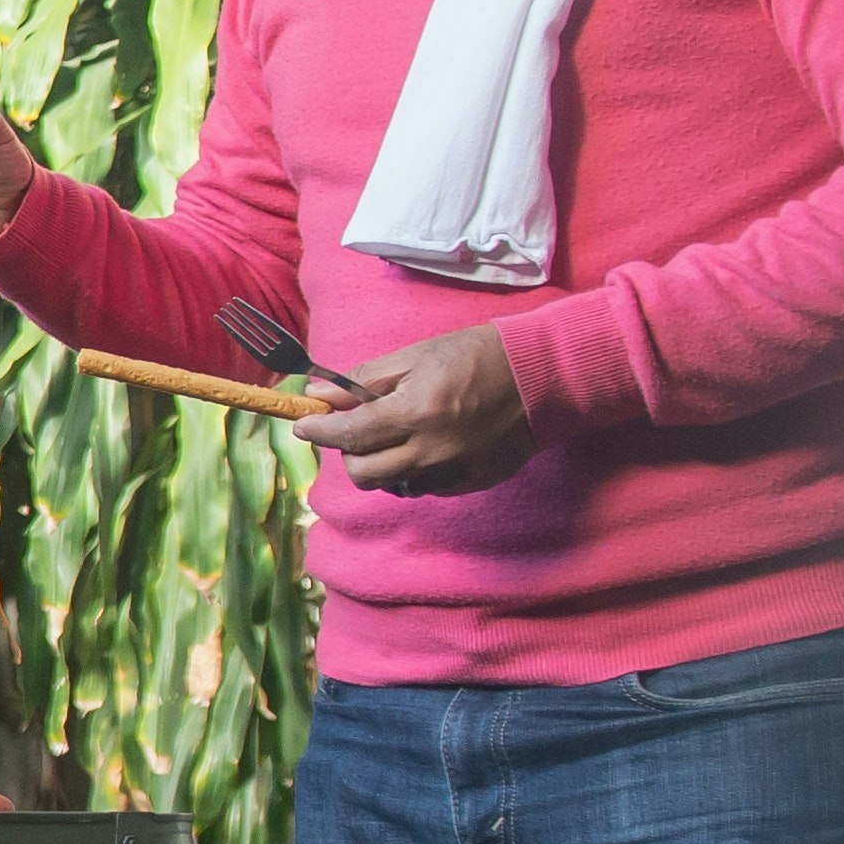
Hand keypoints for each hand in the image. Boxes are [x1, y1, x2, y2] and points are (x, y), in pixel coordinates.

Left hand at [295, 324, 536, 495]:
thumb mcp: (414, 356)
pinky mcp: (472, 484)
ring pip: (393, 484)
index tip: (303, 423)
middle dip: (349, 452)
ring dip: (382, 463)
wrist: (540, 376)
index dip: (318, 430)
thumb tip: (317, 393)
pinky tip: (428, 443)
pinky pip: (425, 487)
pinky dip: (414, 470)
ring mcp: (453, 473)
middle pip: (363, 474)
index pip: (348, 435)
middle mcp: (432, 451)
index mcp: (415, 413)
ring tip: (396, 434)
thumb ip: (363, 380)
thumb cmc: (475, 356)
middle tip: (356, 428)